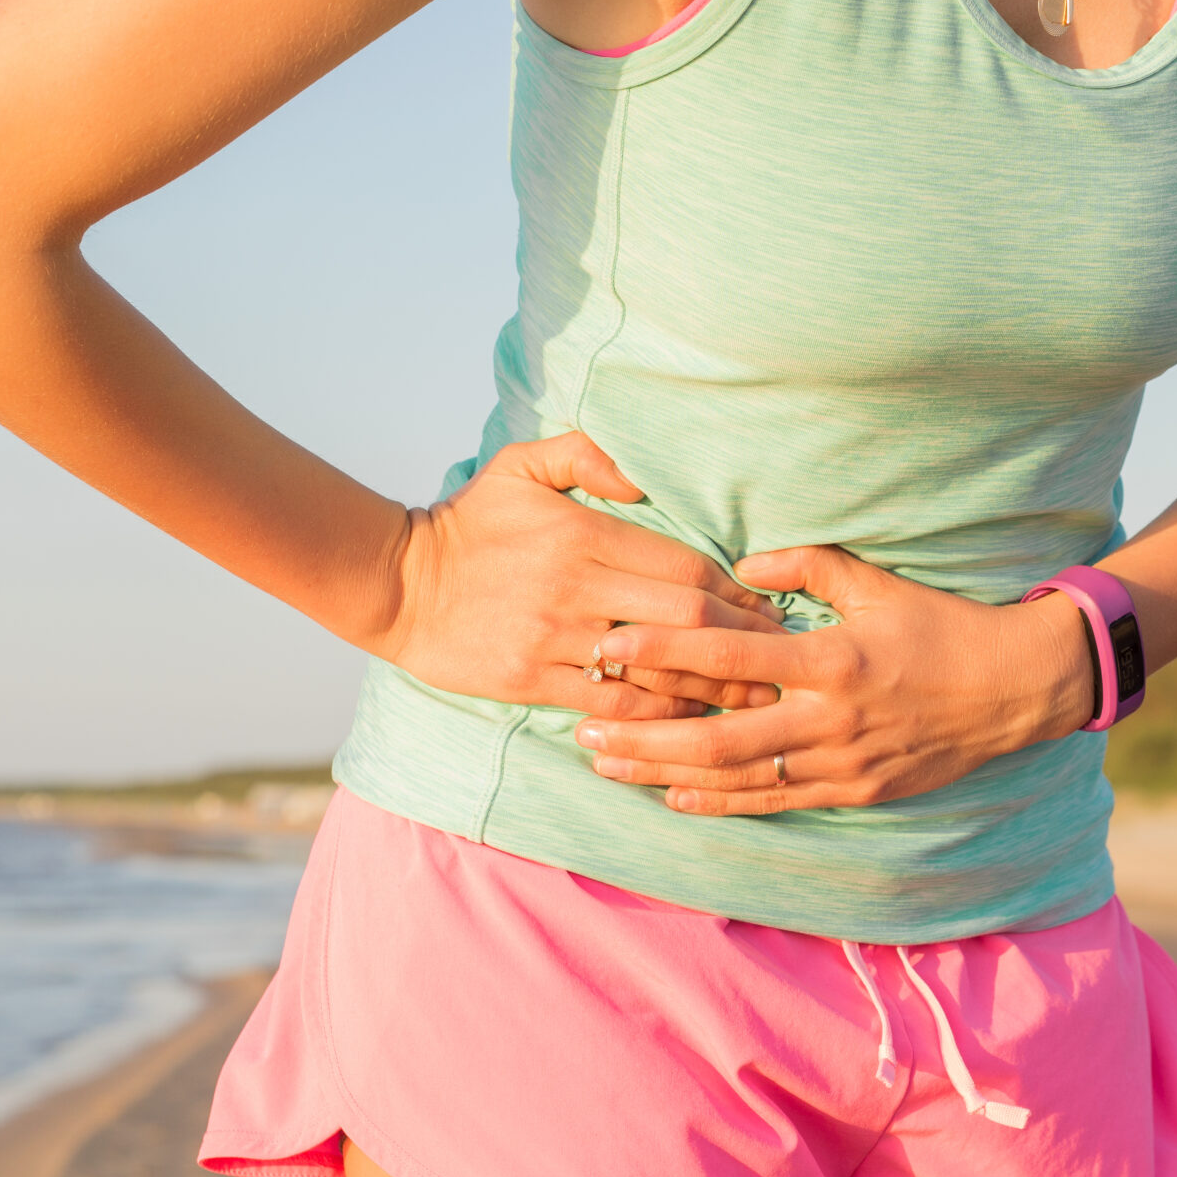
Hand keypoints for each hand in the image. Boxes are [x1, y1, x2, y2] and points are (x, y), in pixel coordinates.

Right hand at [381, 432, 785, 719]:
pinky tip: (687, 720)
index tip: (768, 607)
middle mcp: (574, 588)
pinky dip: (655, 716)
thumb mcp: (521, 466)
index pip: (683, 566)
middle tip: (779, 656)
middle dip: (741, 640)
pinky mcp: (532, 680)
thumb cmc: (469, 522)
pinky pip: (610, 707)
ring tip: (754, 698)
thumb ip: (588, 456)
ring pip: (653, 669)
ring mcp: (554, 639)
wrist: (397, 584)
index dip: (736, 591)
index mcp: (582, 536)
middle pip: (683, 618)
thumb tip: (647, 473)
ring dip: (711, 686)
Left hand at [572, 546, 1099, 814]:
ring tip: (607, 765)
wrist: (1015, 690)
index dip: (660, 654)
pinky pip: (773, 802)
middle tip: (582, 729)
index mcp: (830, 659)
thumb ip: (809, 565)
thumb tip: (746, 561)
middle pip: (713, 736)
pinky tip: (672, 797)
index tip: (607, 648)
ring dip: (664, 774)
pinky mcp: (853, 792)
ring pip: (735, 779)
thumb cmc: (944, 627)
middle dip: (641, 736)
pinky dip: (719, 802)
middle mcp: (828, 719)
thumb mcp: (879, 583)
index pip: (725, 658)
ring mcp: (840, 763)